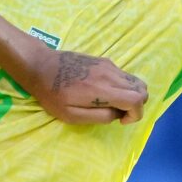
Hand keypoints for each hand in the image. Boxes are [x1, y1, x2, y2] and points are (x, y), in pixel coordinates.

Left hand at [28, 49, 148, 126]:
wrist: (40, 66)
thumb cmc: (51, 94)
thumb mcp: (70, 115)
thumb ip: (98, 117)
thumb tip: (117, 115)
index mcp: (102, 90)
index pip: (137, 99)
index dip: (135, 114)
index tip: (121, 120)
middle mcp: (110, 74)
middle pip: (142, 89)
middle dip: (136, 105)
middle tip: (117, 112)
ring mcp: (108, 65)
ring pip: (135, 81)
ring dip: (130, 95)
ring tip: (111, 103)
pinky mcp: (103, 60)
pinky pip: (123, 75)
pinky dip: (123, 86)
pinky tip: (104, 92)